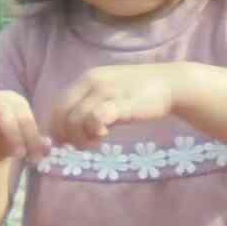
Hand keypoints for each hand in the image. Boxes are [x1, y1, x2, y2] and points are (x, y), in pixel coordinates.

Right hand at [0, 90, 48, 169]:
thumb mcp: (25, 141)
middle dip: (12, 132)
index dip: (31, 138)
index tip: (36, 159)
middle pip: (1, 111)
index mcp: (14, 101)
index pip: (24, 117)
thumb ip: (36, 143)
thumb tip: (47, 146)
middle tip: (19, 154)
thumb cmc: (10, 137)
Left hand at [48, 62, 187, 146]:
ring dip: (80, 137)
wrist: (170, 84)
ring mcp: (105, 91)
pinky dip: (93, 130)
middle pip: (62, 113)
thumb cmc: (139, 92)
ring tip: (94, 143)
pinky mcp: (120, 102)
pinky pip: (96, 117)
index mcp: (86, 79)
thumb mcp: (109, 95)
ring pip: (76, 118)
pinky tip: (104, 135)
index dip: (56, 127)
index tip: (65, 142)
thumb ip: (91, 107)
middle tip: (79, 146)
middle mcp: (91, 82)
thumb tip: (72, 131)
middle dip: (65, 135)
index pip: (58, 105)